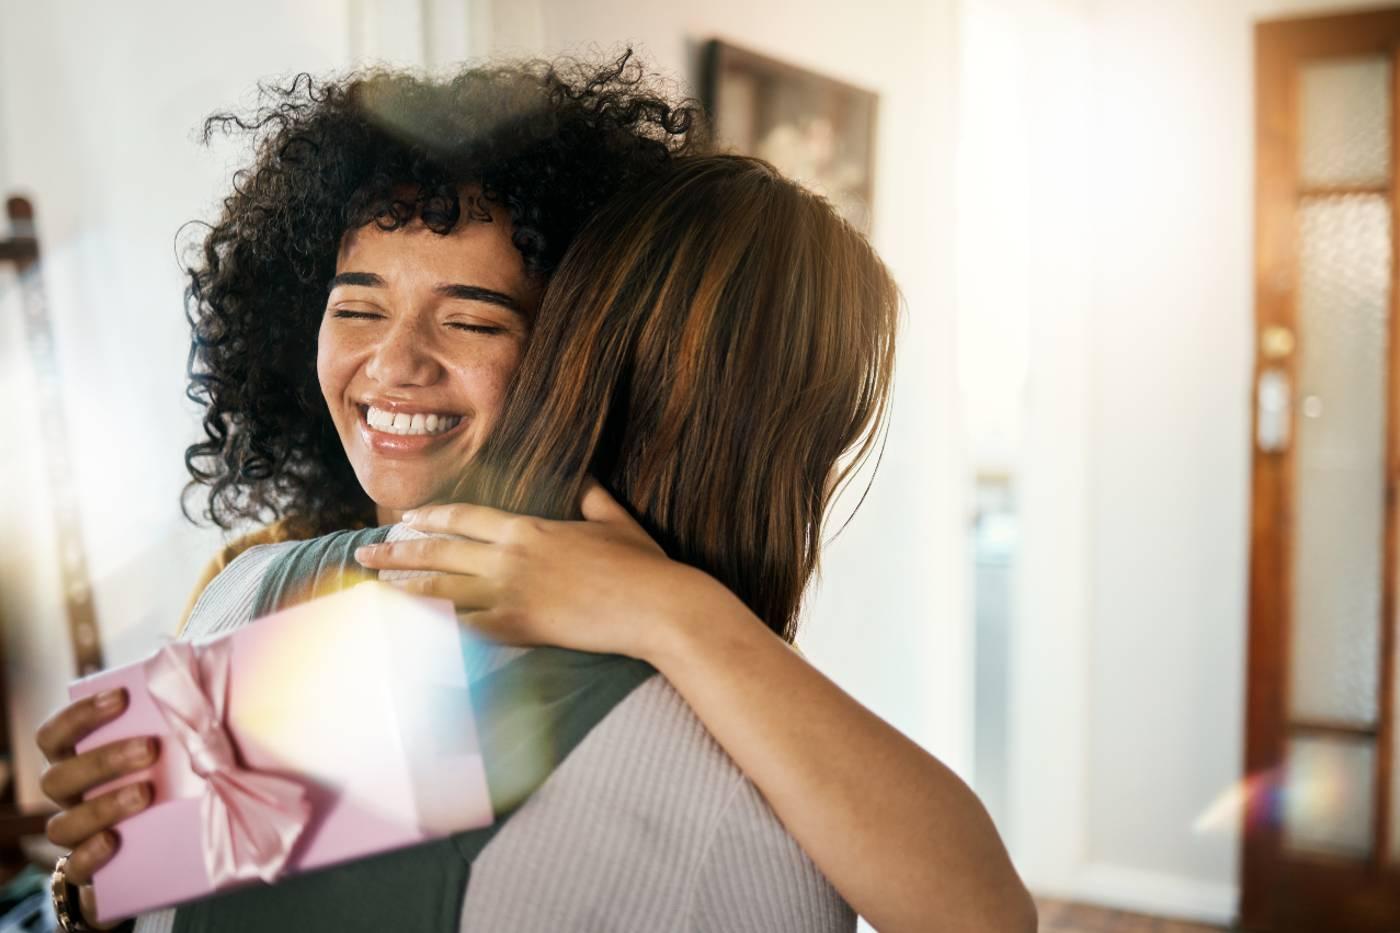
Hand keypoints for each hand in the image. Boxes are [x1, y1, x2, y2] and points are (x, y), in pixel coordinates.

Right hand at [36, 689, 158, 926]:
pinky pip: (74, 868)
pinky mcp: (85, 872)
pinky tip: (114, 840)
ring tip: (146, 793)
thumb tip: (203, 682)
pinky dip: (90, 854)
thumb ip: (170, 725)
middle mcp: (67, 798)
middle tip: (150, 748)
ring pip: (62, 824)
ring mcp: (73, 836)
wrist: (153, 853)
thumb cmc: (159, 781)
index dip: (80, 715)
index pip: (54, 736)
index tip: (121, 696)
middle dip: (104, 760)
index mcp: (75, 762)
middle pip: (58, 777)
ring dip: (103, 806)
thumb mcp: (163, 753)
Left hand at [355, 479, 725, 660]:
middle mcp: (510, 558)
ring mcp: (511, 595)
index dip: (431, 518)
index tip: (407, 519)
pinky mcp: (519, 629)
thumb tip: (587, 481)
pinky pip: (463, 628)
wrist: (655, 607)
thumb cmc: (642, 565)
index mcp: (529, 528)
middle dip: (397, 551)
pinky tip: (407, 629)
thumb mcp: (616, 521)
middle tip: (363, 552)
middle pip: (439, 551)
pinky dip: (432, 627)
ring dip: (403, 587)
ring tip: (374, 587)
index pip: (464, 518)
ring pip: (441, 589)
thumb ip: (594, 500)